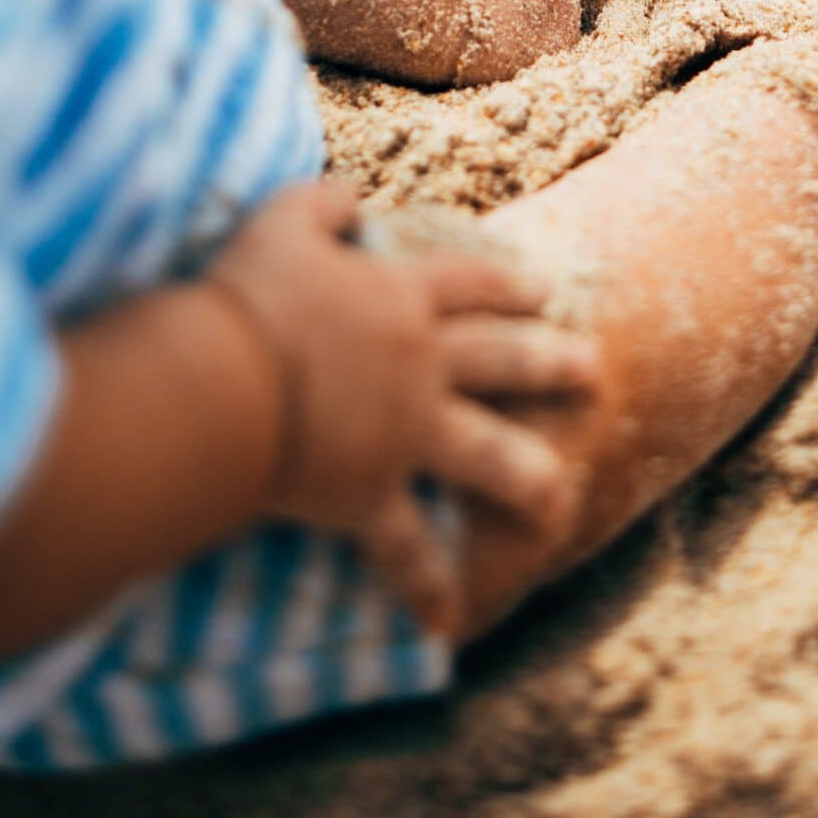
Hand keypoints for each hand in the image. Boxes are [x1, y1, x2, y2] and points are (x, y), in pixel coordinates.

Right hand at [207, 182, 600, 636]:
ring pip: (488, 456)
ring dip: (528, 477)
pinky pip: (407, 548)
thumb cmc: (250, 294)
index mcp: (402, 297)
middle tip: (593, 369)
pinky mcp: (370, 496)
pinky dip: (424, 584)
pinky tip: (446, 620)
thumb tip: (350, 197)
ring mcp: (405, 434)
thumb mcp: (283, 219)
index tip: (540, 290)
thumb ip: (324, 201)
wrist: (224, 380)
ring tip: (560, 494)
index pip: (470, 284)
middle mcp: (420, 364)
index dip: (507, 284)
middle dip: (552, 363)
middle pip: (503, 361)